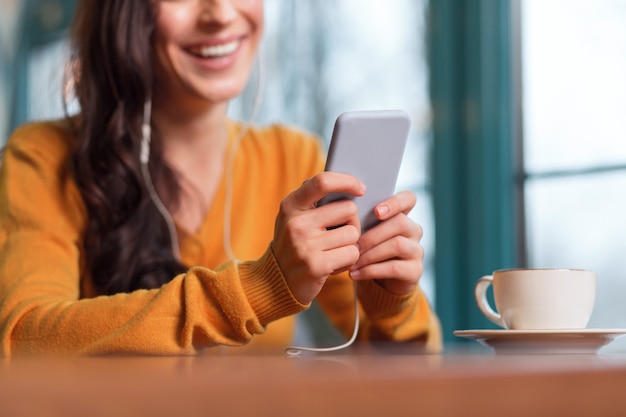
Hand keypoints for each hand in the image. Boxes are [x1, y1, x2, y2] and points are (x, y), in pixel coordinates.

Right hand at [271, 172, 365, 303]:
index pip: (322, 182)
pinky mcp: (316, 265)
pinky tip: (333, 264)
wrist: (275, 282)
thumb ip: (313, 200)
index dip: (347, 181)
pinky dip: (348, 260)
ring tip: (332, 252)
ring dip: (350, 245)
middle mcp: (296, 222)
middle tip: (339, 235)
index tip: (361, 189)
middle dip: (352, 222)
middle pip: (349, 209)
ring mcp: (305, 244)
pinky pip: (352, 254)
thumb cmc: (294, 245)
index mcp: (291, 205)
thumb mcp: (293, 217)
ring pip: (353, 234)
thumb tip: (350, 185)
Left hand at [349, 190, 423, 294]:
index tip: (376, 211)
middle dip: (373, 235)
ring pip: (398, 245)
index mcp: (401, 215)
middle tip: (353, 245)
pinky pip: (394, 267)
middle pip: (400, 223)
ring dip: (370, 254)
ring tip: (352, 262)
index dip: (395, 202)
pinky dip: (371, 271)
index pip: (408, 198)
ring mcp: (416, 250)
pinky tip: (355, 274)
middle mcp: (413, 230)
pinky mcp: (415, 270)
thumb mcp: (363, 233)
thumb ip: (359, 220)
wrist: (380, 282)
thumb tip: (341, 211)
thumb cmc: (367, 250)